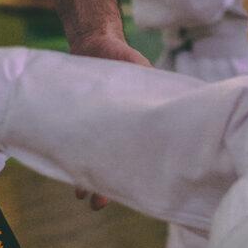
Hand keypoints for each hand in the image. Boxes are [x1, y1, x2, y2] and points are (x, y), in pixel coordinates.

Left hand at [67, 28, 150, 207]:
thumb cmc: (124, 57)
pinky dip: (67, 156)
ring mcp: (93, 129)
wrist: (94, 42)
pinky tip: (61, 168)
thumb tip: (187, 93)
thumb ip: (153, 83)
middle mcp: (114, 132)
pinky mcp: (74, 122)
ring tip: (81, 195)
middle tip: (99, 205)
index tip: (138, 193)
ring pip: (90, 160)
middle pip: (111, 166)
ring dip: (85, 178)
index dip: (137, 175)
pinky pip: (70, 143)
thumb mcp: (142, 70)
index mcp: (135, 125)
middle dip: (106, 187)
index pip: (137, 157)